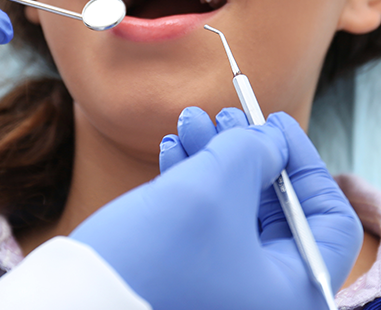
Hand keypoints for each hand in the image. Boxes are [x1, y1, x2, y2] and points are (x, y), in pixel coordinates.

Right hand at [71, 108, 362, 309]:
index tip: (273, 122)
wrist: (76, 301)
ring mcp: (224, 291)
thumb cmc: (153, 257)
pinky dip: (193, 181)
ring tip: (188, 122)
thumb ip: (253, 151)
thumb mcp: (214, 187)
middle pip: (276, 208)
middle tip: (222, 114)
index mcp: (293, 292)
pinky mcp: (189, 279)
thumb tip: (268, 141)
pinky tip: (172, 150)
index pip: (329, 219)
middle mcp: (264, 297)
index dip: (305, 161)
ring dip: (214, 158)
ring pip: (236, 209)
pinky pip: (206, 223)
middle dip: (247, 151)